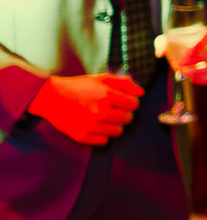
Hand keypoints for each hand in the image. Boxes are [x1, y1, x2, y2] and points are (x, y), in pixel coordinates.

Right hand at [26, 74, 142, 145]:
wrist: (51, 98)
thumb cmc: (79, 87)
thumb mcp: (102, 78)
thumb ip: (125, 83)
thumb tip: (142, 92)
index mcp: (108, 95)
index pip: (134, 104)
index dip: (130, 102)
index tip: (123, 101)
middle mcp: (101, 112)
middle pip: (128, 118)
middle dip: (124, 113)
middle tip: (112, 109)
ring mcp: (92, 126)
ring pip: (118, 131)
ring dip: (115, 125)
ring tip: (104, 117)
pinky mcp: (83, 137)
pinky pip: (104, 141)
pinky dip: (102, 135)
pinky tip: (95, 125)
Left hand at [154, 24, 206, 84]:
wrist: (185, 50)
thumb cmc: (178, 43)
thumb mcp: (168, 40)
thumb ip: (161, 43)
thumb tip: (160, 53)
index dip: (198, 45)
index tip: (185, 53)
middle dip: (195, 61)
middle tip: (181, 65)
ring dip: (199, 70)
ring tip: (185, 72)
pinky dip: (202, 78)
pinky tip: (190, 77)